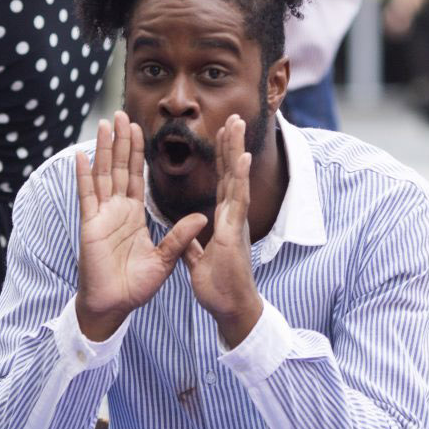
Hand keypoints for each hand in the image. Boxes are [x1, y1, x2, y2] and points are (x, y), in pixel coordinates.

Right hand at [74, 112, 206, 341]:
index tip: (140, 129)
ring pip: (103, 174)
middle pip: (118, 167)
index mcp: (133, 215)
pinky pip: (86, 195)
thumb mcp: (165, 259)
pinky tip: (81, 154)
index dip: (137, 153)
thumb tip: (202, 217)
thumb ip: (179, 237)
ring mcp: (101, 214)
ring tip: (104, 124)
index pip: (136, 176)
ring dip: (103, 148)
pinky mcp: (90, 224)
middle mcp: (116, 210)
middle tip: (121, 114)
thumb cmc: (136, 286)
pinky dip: (83, 174)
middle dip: (120, 141)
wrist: (114, 305)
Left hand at [181, 115, 263, 348]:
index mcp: (224, 221)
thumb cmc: (220, 288)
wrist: (231, 309)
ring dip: (236, 150)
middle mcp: (232, 216)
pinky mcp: (235, 232)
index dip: (222, 159)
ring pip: (236, 179)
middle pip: (231, 173)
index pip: (222, 182)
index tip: (222, 135)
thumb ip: (193, 244)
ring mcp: (236, 222)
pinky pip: (236, 200)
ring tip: (237, 124)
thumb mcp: (199, 261)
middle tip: (234, 118)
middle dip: (231, 145)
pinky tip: (242, 157)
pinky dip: (240, 177)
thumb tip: (187, 234)